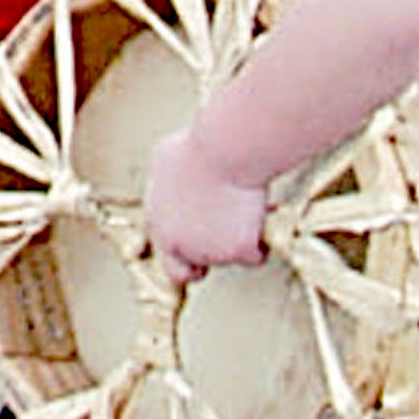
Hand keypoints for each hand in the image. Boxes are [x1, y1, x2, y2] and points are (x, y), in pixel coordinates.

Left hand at [142, 128, 272, 275]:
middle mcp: (179, 245)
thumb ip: (165, 186)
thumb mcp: (165, 160)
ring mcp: (210, 252)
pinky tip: (261, 221)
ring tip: (242, 203)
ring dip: (235, 238)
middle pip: (191, 272)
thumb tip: (174, 188)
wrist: (223, 150)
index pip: (164, 251)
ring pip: (227, 256)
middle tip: (222, 246)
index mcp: (157, 224)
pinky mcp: (239, 252)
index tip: (198, 236)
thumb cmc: (197, 146)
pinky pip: (256, 256)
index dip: (182, 246)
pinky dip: (260, 244)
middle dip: (203, 266)